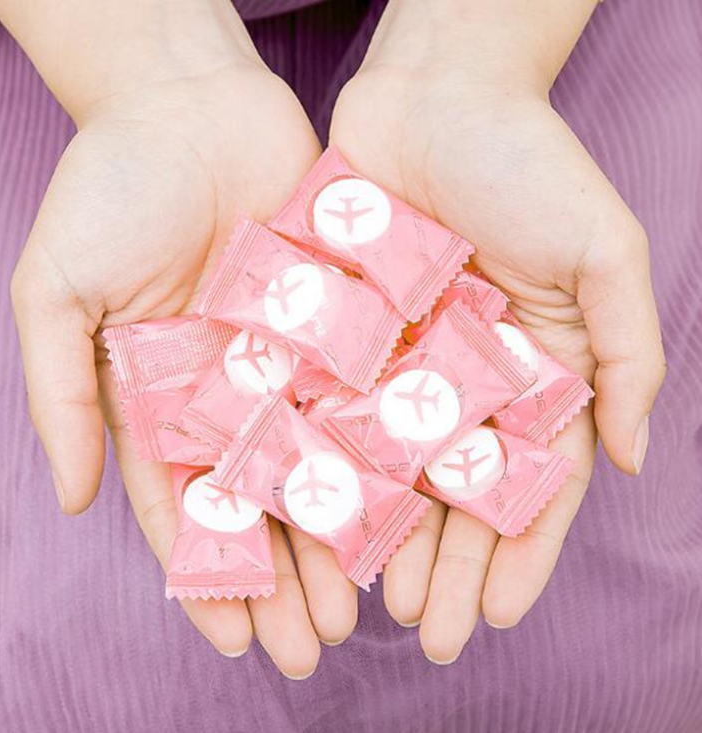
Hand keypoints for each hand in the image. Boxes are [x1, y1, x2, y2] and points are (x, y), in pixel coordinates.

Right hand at [8, 11, 356, 676]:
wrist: (186, 106)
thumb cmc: (108, 190)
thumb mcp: (58, 294)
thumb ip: (64, 396)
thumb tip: (75, 499)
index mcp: (164, 399)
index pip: (187, 506)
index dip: (208, 574)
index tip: (234, 638)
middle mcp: (231, 392)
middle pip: (261, 504)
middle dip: (282, 577)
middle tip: (311, 648)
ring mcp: (289, 361)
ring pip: (320, 468)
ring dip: (336, 538)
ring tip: (361, 611)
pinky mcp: (339, 324)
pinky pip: (363, 400)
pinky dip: (380, 458)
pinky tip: (403, 514)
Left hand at [330, 0, 664, 662]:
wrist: (436, 96)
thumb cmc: (529, 164)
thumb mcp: (605, 254)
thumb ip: (625, 355)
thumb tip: (635, 458)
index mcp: (532, 371)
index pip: (528, 480)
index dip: (519, 550)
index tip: (497, 612)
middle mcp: (465, 378)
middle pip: (454, 490)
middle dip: (446, 564)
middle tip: (425, 635)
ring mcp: (400, 362)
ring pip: (390, 469)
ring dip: (386, 539)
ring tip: (372, 608)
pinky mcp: (343, 336)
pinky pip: (331, 413)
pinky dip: (327, 470)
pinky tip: (315, 525)